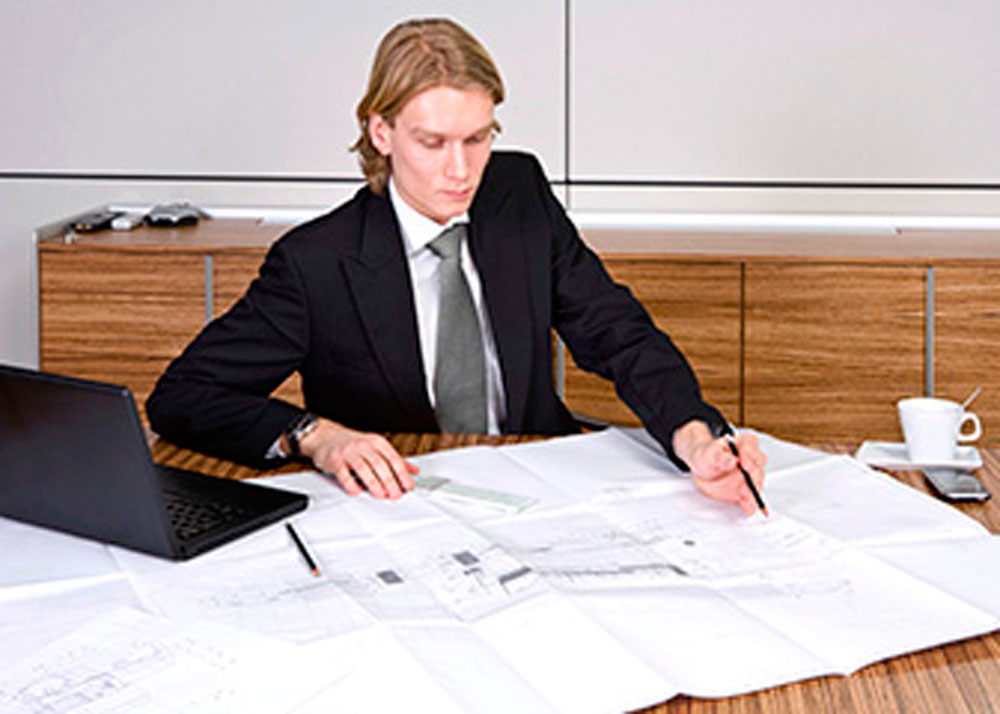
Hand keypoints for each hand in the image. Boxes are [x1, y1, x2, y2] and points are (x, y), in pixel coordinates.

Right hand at [294, 418, 418, 499]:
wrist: (326, 436)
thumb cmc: (354, 445)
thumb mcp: (377, 448)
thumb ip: (395, 460)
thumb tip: (414, 470)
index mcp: (377, 442)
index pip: (393, 458)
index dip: (402, 473)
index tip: (408, 486)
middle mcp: (363, 446)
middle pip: (380, 464)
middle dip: (389, 481)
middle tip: (395, 495)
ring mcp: (348, 452)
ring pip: (364, 468)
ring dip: (373, 484)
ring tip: (380, 495)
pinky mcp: (335, 460)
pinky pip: (343, 473)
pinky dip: (350, 483)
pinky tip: (356, 491)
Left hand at [672, 421, 766, 515]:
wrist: (703, 470)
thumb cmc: (707, 456)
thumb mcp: (708, 454)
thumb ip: (719, 456)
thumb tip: (731, 460)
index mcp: (743, 443)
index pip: (751, 443)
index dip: (749, 453)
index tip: (744, 463)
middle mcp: (751, 459)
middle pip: (759, 465)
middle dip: (754, 475)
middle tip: (746, 482)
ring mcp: (751, 476)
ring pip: (758, 482)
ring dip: (753, 490)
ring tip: (745, 496)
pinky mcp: (747, 490)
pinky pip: (752, 498)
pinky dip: (751, 504)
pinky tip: (747, 508)